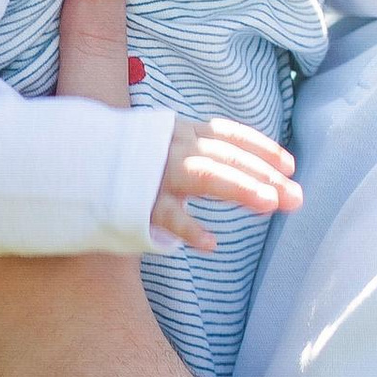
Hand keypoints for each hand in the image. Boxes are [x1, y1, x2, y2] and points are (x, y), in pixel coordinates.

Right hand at [153, 116, 299, 251]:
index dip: (263, 149)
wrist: (82, 163)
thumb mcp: (175, 148)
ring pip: (205, 176)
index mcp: (188, 133)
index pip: (232, 136)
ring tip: (269, 203)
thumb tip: (259, 181)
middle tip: (295, 197)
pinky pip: (168, 216)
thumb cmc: (140, 162)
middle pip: (228, 157)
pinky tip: (210, 243)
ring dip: (240, 187)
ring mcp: (160, 173)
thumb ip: (210, 159)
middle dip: (265, 175)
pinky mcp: (142, 201)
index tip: (290, 167)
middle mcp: (178, 147)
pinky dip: (189, 229)